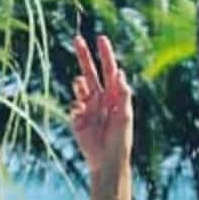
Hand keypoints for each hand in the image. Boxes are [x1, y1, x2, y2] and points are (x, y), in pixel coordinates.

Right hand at [68, 34, 132, 179]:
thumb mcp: (125, 115)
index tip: (101, 39)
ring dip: (80, 84)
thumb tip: (120, 72)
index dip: (105, 54)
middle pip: (90, 72)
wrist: (107, 161)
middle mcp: (101, 98)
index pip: (109, 70)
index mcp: (114, 95)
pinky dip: (77, 109)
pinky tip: (83, 121)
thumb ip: (123, 94)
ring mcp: (87, 107)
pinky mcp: (77, 119)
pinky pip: (73, 106)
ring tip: (82, 89)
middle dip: (84, 56)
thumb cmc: (121, 140)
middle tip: (77, 39)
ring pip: (79, 86)